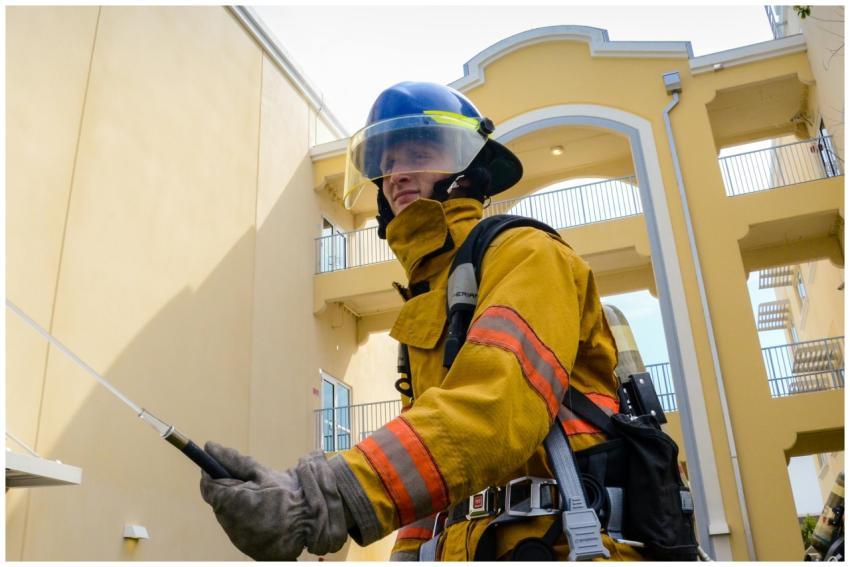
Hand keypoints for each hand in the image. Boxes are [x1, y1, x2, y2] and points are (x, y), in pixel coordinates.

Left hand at [199, 442, 348, 560]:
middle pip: (219, 500)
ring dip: (239, 503)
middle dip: (230, 488)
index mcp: (230, 501)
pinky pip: (240, 526)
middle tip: (253, 481)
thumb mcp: (262, 473)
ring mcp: (237, 537)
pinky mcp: (246, 546)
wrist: (312, 525)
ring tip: (263, 498)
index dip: (214, 472)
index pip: (208, 484)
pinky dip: (247, 517)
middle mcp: (228, 522)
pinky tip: (265, 512)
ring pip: (229, 514)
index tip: (225, 465)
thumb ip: (234, 461)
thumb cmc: (288, 496)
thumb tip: (211, 448)